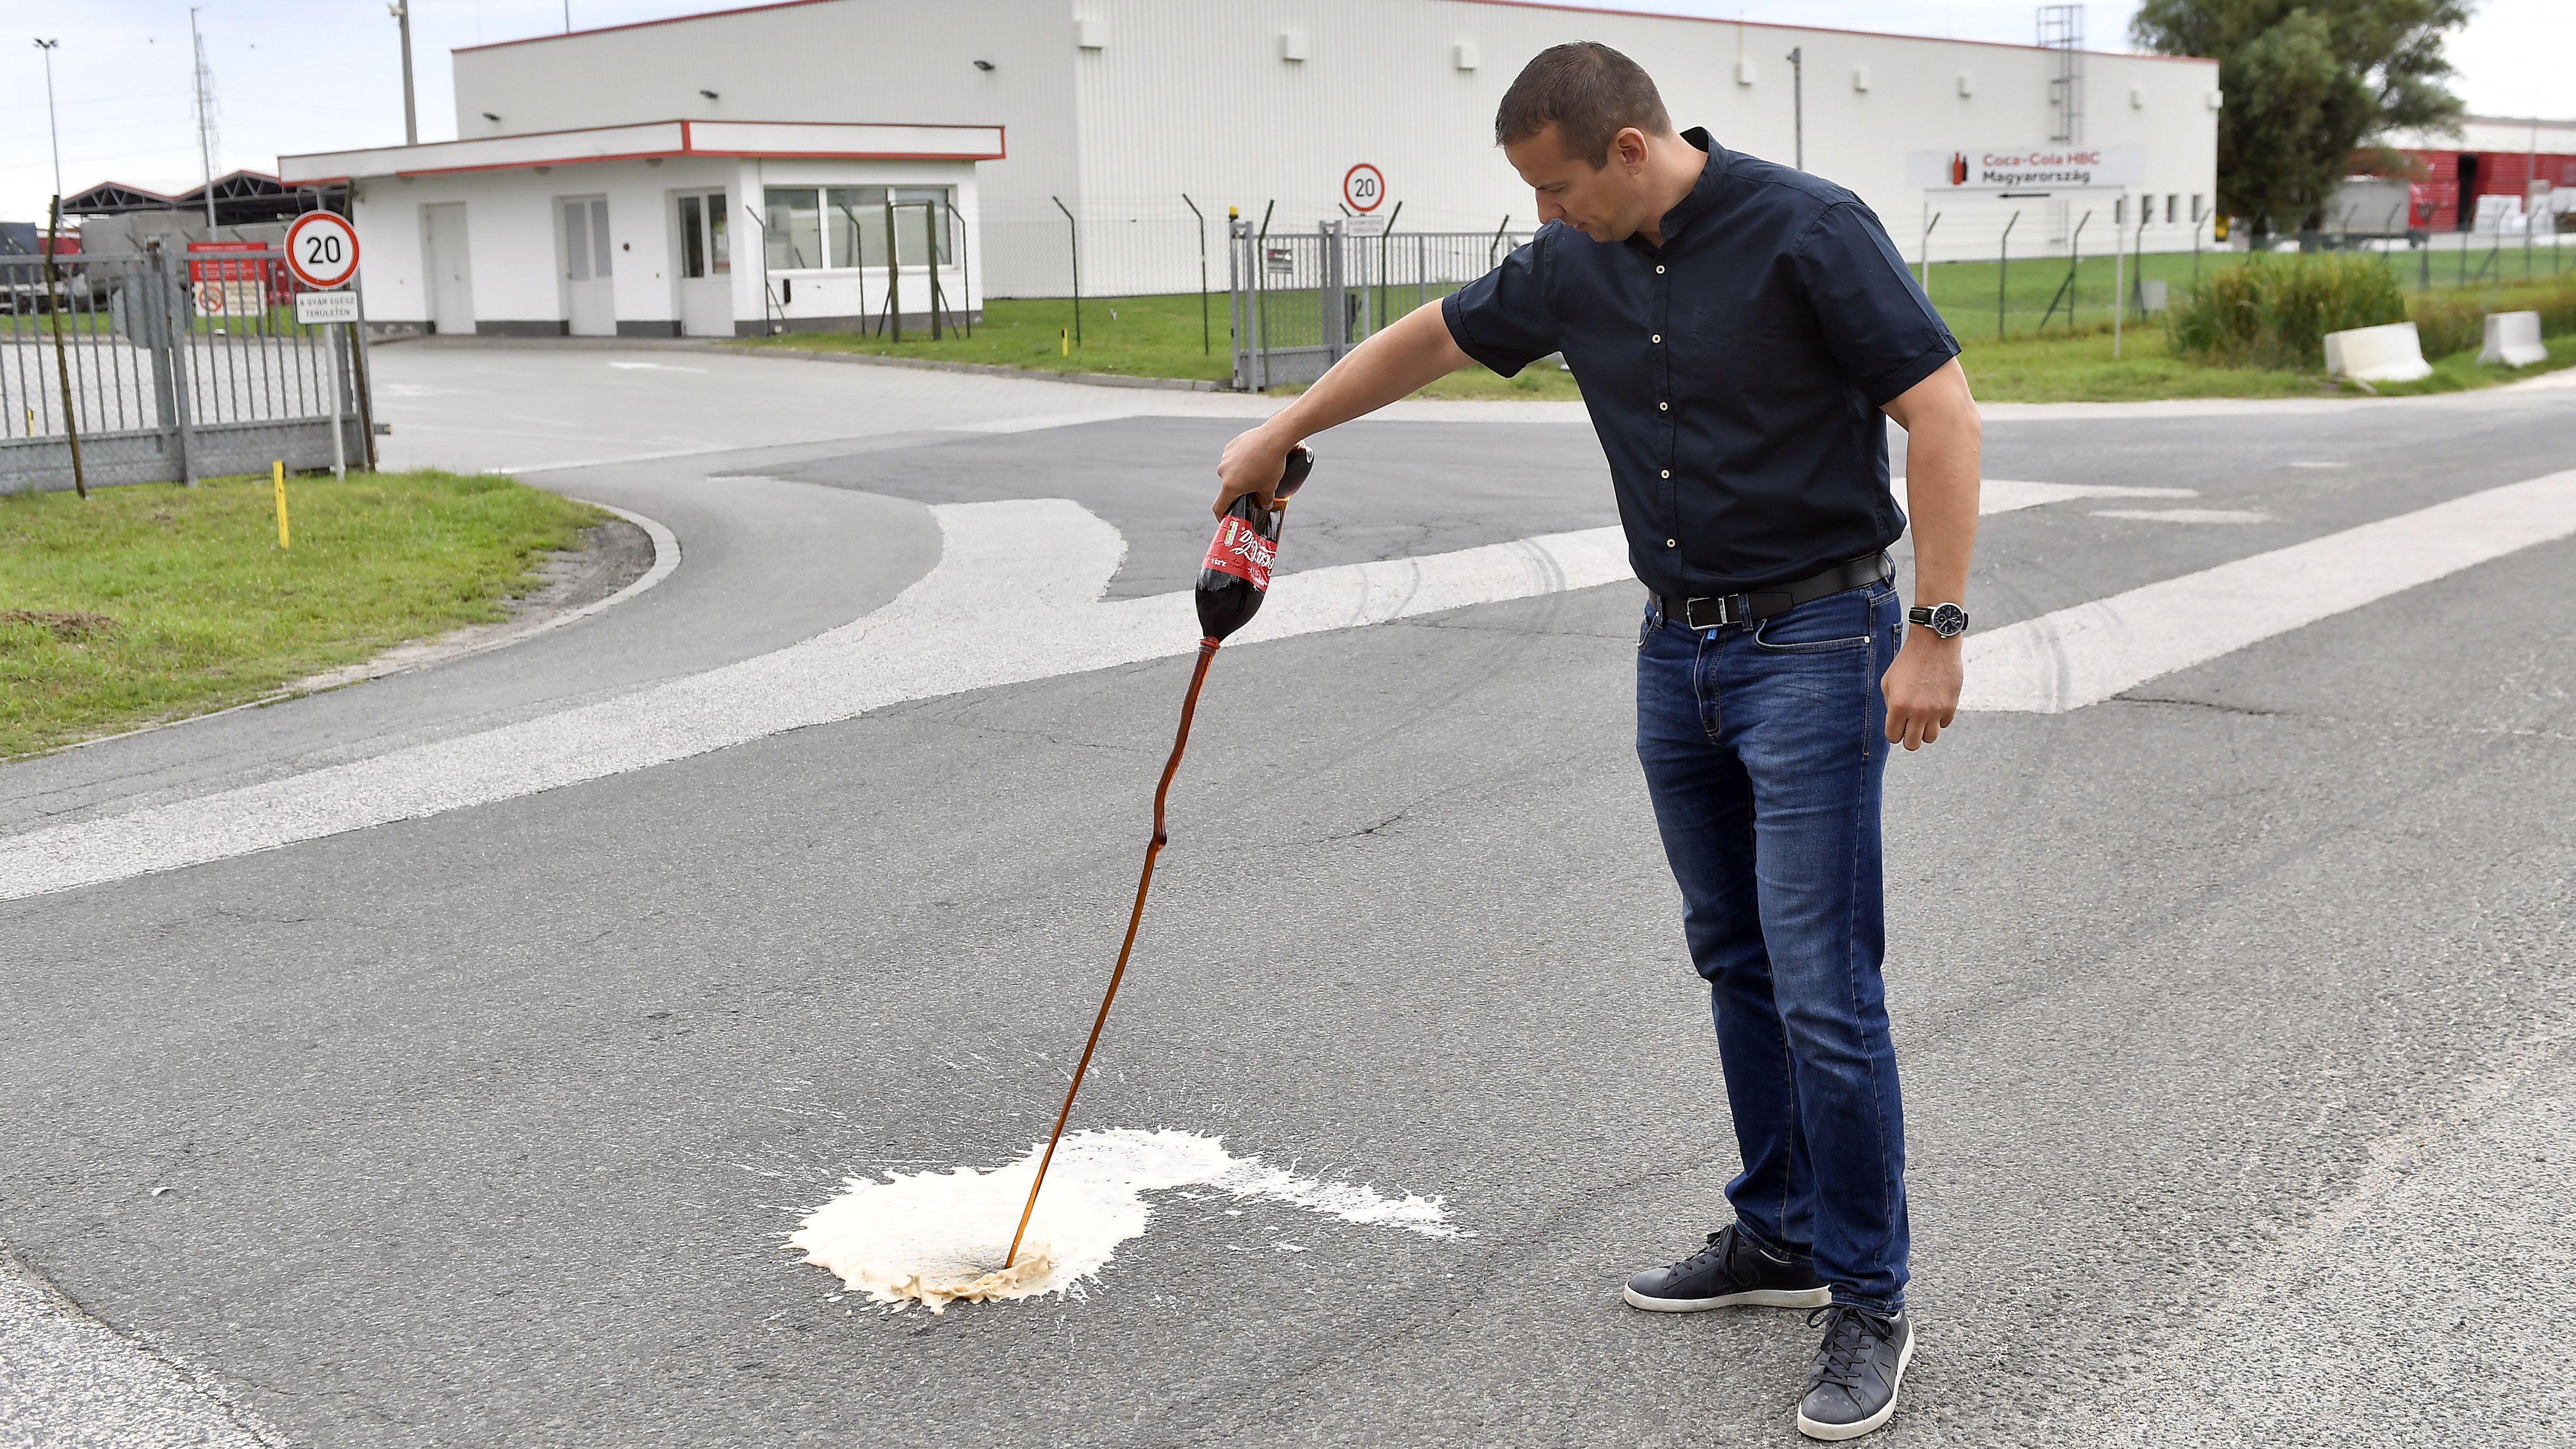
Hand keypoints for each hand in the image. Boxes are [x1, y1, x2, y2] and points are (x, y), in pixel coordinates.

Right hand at [1214, 425, 1299, 517]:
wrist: (1274, 438)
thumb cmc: (1271, 463)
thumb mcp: (1270, 486)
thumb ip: (1266, 499)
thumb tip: (1266, 504)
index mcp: (1230, 486)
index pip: (1219, 506)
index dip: (1221, 515)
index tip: (1225, 518)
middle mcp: (1223, 472)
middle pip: (1229, 486)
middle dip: (1240, 488)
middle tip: (1253, 486)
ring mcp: (1226, 457)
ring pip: (1231, 470)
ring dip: (1241, 473)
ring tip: (1257, 468)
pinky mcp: (1231, 446)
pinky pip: (1234, 457)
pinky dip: (1242, 459)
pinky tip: (1255, 457)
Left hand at [1882, 629, 1961, 750]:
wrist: (1934, 644)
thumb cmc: (1908, 661)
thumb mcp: (1888, 681)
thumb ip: (1890, 704)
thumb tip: (1896, 721)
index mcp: (1897, 706)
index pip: (1893, 737)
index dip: (1893, 732)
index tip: (1896, 725)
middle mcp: (1917, 712)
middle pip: (1912, 744)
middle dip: (1908, 737)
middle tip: (1909, 726)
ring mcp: (1936, 710)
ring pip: (1930, 738)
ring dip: (1924, 731)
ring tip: (1922, 717)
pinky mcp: (1951, 705)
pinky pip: (1944, 724)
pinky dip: (1939, 719)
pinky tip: (1935, 705)